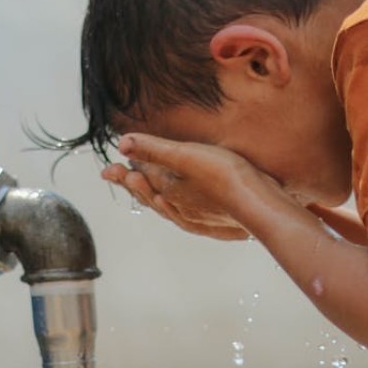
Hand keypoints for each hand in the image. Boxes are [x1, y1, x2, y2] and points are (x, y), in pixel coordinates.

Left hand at [100, 134, 274, 240]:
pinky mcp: (216, 224)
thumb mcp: (185, 155)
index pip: (141, 177)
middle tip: (117, 177)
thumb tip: (122, 144)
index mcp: (168, 190)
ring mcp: (197, 218)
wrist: (258, 206)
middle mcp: (178, 208)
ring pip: (168, 208)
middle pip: (150, 195)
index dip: (125, 170)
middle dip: (133, 184)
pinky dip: (179, 213)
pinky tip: (185, 213)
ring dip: (154, 198)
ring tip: (146, 193)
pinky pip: (189, 219)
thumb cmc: (224, 177)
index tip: (108, 168)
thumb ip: (154, 149)